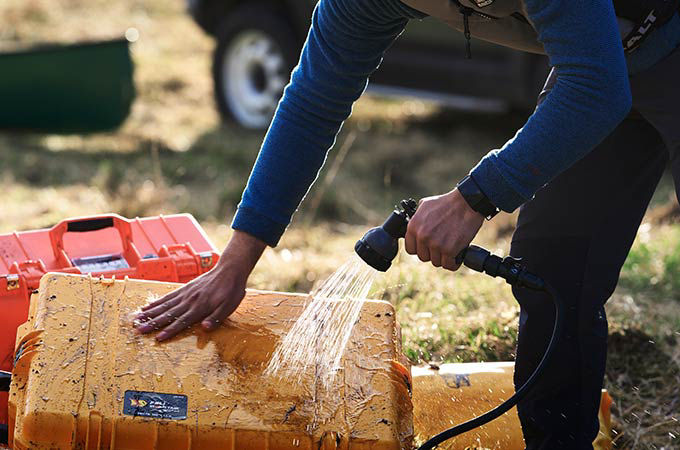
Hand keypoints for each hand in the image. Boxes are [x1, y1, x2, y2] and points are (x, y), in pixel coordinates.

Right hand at [134, 230, 265, 340]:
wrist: (229, 270)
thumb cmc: (231, 290)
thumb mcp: (229, 306)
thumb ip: (216, 318)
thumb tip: (204, 328)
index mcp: (200, 307)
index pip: (182, 321)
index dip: (170, 331)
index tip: (157, 338)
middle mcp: (189, 300)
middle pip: (168, 314)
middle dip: (153, 323)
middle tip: (138, 330)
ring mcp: (185, 293)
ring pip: (164, 305)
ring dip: (150, 313)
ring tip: (136, 319)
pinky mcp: (184, 288)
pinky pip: (167, 296)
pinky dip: (156, 302)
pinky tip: (147, 307)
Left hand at [405, 189, 483, 270]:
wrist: (467, 203)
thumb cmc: (447, 203)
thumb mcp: (425, 205)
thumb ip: (417, 218)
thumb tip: (414, 227)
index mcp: (413, 227)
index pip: (410, 249)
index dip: (419, 248)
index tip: (426, 247)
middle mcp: (422, 237)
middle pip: (423, 257)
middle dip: (432, 253)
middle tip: (441, 246)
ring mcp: (435, 244)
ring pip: (436, 262)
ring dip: (443, 257)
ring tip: (450, 248)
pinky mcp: (449, 250)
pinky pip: (449, 265)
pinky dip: (453, 263)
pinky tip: (456, 257)